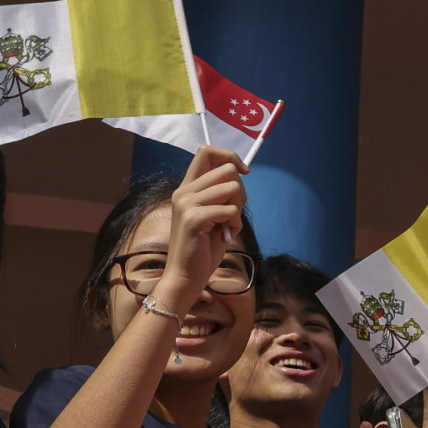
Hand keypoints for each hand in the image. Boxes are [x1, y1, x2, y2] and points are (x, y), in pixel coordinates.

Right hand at [153, 146, 246, 312]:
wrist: (186, 276)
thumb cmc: (204, 247)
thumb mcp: (214, 214)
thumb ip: (221, 193)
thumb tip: (240, 172)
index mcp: (187, 187)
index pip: (206, 151)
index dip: (230, 156)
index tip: (244, 173)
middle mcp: (184, 191)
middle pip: (227, 170)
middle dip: (240, 191)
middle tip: (232, 213)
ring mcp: (186, 203)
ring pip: (232, 188)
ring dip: (238, 209)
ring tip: (226, 226)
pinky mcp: (193, 218)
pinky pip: (231, 210)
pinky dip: (235, 223)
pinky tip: (224, 235)